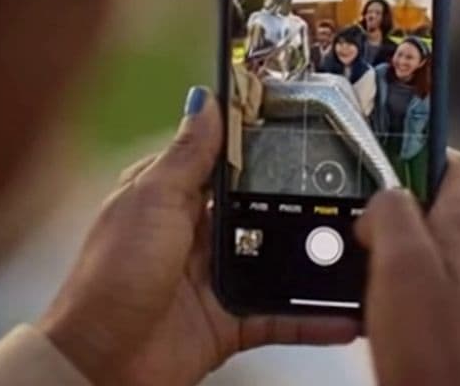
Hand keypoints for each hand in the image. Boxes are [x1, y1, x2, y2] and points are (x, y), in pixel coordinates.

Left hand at [38, 86, 358, 385]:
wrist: (102, 363)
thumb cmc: (111, 277)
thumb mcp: (150, 201)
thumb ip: (186, 155)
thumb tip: (205, 99)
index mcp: (172, 197)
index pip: (224, 161)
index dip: (260, 145)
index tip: (305, 126)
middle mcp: (197, 234)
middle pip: (259, 209)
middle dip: (300, 202)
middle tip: (351, 188)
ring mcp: (217, 278)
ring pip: (278, 261)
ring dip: (314, 259)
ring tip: (358, 249)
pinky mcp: (232, 321)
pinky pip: (281, 314)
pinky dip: (313, 318)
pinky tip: (344, 313)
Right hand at [356, 151, 459, 385]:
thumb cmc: (433, 355)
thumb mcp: (401, 264)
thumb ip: (392, 213)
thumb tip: (385, 197)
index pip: (457, 164)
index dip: (418, 152)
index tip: (381, 154)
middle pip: (435, 208)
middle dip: (392, 209)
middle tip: (355, 221)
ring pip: (426, 250)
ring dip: (389, 252)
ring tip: (357, 266)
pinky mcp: (459, 329)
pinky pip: (424, 289)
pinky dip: (394, 289)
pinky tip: (371, 307)